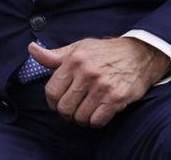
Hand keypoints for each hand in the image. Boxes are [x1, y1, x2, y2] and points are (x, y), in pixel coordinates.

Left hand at [30, 37, 170, 126]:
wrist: (139, 55)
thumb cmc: (104, 52)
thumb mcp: (77, 48)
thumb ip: (54, 55)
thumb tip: (31, 49)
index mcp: (74, 60)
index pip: (51, 90)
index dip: (51, 101)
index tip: (56, 103)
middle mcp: (87, 73)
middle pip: (64, 106)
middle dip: (65, 113)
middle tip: (70, 111)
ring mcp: (103, 86)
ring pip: (80, 116)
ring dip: (80, 119)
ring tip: (83, 113)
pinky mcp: (117, 98)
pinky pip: (98, 120)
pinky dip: (94, 122)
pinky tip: (95, 115)